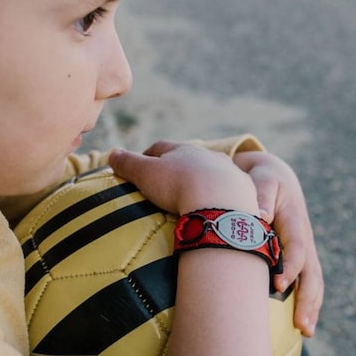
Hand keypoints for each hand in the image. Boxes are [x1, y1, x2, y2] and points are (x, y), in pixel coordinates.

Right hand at [107, 142, 257, 216]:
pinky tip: (219, 207)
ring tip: (195, 196)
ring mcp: (229, 171)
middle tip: (169, 181)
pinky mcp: (244, 190)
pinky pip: (230, 191)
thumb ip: (127, 163)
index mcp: (182, 150)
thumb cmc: (178, 185)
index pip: (160, 148)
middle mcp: (207, 156)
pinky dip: (222, 197)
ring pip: (213, 172)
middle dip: (179, 167)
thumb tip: (111, 153)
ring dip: (203, 181)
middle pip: (189, 158)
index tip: (141, 166)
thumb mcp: (146, 174)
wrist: (220, 201)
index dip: (148, 156)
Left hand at [233, 151, 322, 337]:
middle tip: (300, 325)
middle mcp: (305, 239)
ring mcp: (307, 250)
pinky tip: (303, 325)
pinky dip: (309, 303)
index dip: (290, 267)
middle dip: (308, 300)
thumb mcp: (263, 180)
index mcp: (295, 222)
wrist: (277, 177)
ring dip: (312, 307)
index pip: (297, 249)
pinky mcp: (302, 257)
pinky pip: (309, 283)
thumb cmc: (263, 180)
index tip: (280, 286)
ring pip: (314, 282)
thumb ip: (261, 195)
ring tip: (306, 332)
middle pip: (312, 273)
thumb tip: (261, 215)